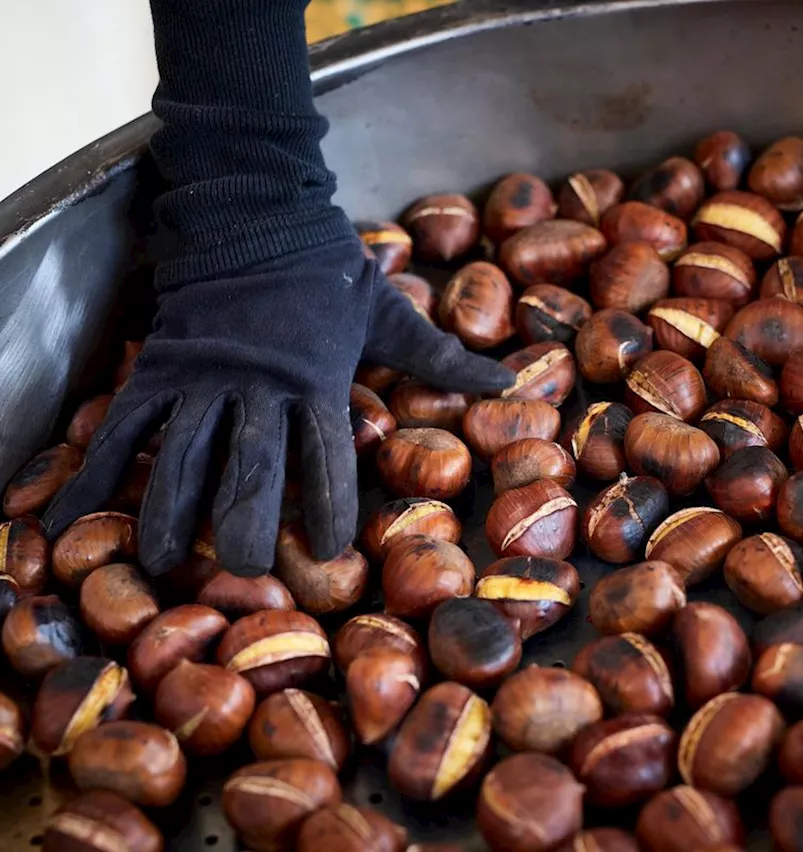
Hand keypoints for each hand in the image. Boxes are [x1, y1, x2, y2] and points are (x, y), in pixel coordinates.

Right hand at [43, 238, 511, 575]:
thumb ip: (444, 357)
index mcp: (317, 379)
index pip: (324, 454)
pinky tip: (74, 515)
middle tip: (240, 572)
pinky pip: (122, 424)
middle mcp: (257, 386)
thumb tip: (511, 382)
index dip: (325, 503)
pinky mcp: (160, 367)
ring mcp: (202, 377)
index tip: (325, 551)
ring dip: (169, 509)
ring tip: (160, 563)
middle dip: (242, 520)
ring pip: (181, 453)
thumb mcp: (391, 316)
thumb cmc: (331, 274)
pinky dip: (94, 469)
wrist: (257, 212)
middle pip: (249, 463)